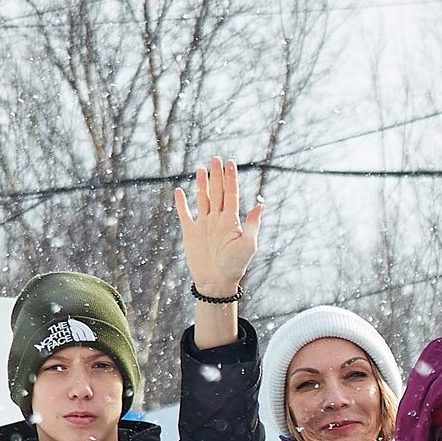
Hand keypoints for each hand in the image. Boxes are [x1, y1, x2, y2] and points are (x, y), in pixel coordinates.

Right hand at [172, 154, 261, 302]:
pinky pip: (185, 214)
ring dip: (202, 185)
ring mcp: (204, 225)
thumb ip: (252, 224)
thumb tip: (260, 204)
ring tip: (202, 169)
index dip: (231, 178)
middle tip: (216, 158)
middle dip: (217, 176)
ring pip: (203, 199)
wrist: (216, 282)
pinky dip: (182, 203)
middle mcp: (218, 220)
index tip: (231, 163)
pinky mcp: (190, 233)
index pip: (232, 194)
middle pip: (217, 192)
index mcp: (232, 221)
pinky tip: (180, 191)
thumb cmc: (235, 266)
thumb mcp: (248, 245)